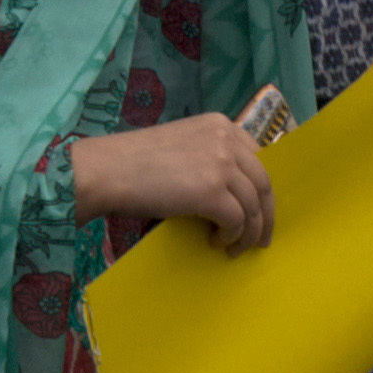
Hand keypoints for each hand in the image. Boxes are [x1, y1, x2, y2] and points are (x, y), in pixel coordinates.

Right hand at [69, 114, 276, 249]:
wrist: (107, 170)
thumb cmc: (134, 162)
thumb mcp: (182, 146)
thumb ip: (210, 156)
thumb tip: (232, 192)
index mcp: (220, 124)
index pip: (259, 158)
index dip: (262, 189)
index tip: (261, 210)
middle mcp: (226, 138)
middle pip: (263, 183)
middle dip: (265, 216)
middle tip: (261, 239)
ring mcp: (221, 163)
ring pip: (253, 205)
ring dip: (248, 232)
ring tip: (236, 248)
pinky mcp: (212, 190)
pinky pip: (237, 220)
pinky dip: (231, 236)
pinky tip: (216, 242)